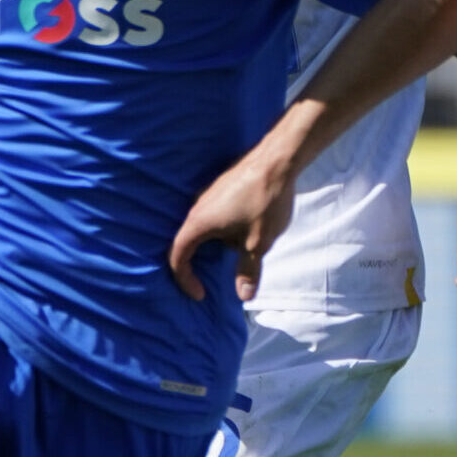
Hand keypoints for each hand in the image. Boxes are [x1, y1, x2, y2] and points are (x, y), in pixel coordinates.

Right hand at [168, 151, 297, 300]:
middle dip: (200, 264)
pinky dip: (223, 229)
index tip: (200, 294)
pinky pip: (214, 215)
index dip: (185, 280)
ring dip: (216, 244)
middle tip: (217, 277)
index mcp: (199, 223)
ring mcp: (208, 194)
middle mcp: (197, 207)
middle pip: (189, 242)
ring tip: (238, 252)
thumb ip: (248, 271)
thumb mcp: (258, 243)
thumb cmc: (265, 202)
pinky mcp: (222, 186)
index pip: (178, 257)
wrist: (278, 160)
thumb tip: (244, 296)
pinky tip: (246, 230)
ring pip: (204, 227)